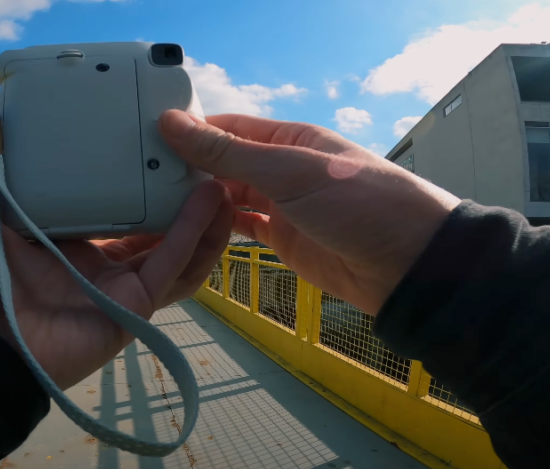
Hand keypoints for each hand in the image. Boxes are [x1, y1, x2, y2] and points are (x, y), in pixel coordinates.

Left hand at [0, 129, 233, 388]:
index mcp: (58, 240)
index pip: (107, 206)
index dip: (132, 178)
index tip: (151, 142)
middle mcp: (91, 263)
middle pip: (150, 228)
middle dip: (178, 198)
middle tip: (199, 161)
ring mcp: (115, 289)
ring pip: (173, 250)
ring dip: (200, 217)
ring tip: (220, 179)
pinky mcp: (132, 308)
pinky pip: (169, 269)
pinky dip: (193, 236)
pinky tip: (210, 202)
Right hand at [159, 110, 460, 314]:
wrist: (407, 265)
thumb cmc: (359, 204)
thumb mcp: (288, 171)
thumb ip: (228, 152)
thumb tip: (173, 122)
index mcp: (288, 138)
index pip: (226, 129)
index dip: (188, 133)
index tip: (146, 140)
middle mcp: (283, 168)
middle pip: (224, 163)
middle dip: (188, 170)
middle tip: (142, 179)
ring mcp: (283, 206)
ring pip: (229, 197)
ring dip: (200, 201)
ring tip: (156, 205)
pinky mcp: (284, 240)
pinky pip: (242, 227)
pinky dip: (218, 227)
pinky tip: (191, 228)